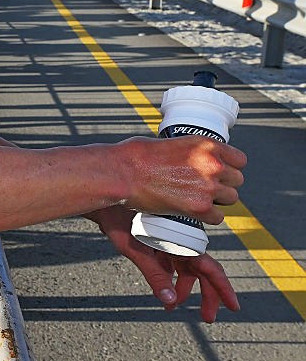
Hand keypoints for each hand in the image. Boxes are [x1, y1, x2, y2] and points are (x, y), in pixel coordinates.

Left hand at [88, 206, 238, 321]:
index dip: (223, 288)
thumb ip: (154, 275)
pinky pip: (172, 266)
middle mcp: (181, 241)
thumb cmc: (118, 221)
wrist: (106, 203)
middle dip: (207, 296)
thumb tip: (169, 301)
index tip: (234, 307)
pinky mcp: (160, 244)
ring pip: (186, 271)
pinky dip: (170, 281)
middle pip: (202, 272)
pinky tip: (164, 295)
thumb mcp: (135, 249)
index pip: (210, 268)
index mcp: (182, 240)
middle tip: (207, 318)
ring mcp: (171, 243)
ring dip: (183, 290)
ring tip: (172, 308)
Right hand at [119, 136, 245, 223]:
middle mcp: (213, 164)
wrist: (121, 173)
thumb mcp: (168, 143)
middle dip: (223, 185)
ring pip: (230, 199)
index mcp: (207, 145)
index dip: (230, 167)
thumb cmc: (135, 156)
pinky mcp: (199, 207)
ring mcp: (208, 186)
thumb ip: (186, 151)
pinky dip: (207, 217)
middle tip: (205, 188)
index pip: (240, 160)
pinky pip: (217, 217)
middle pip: (236, 181)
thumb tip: (186, 159)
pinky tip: (195, 214)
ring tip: (199, 201)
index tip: (220, 173)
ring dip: (217, 202)